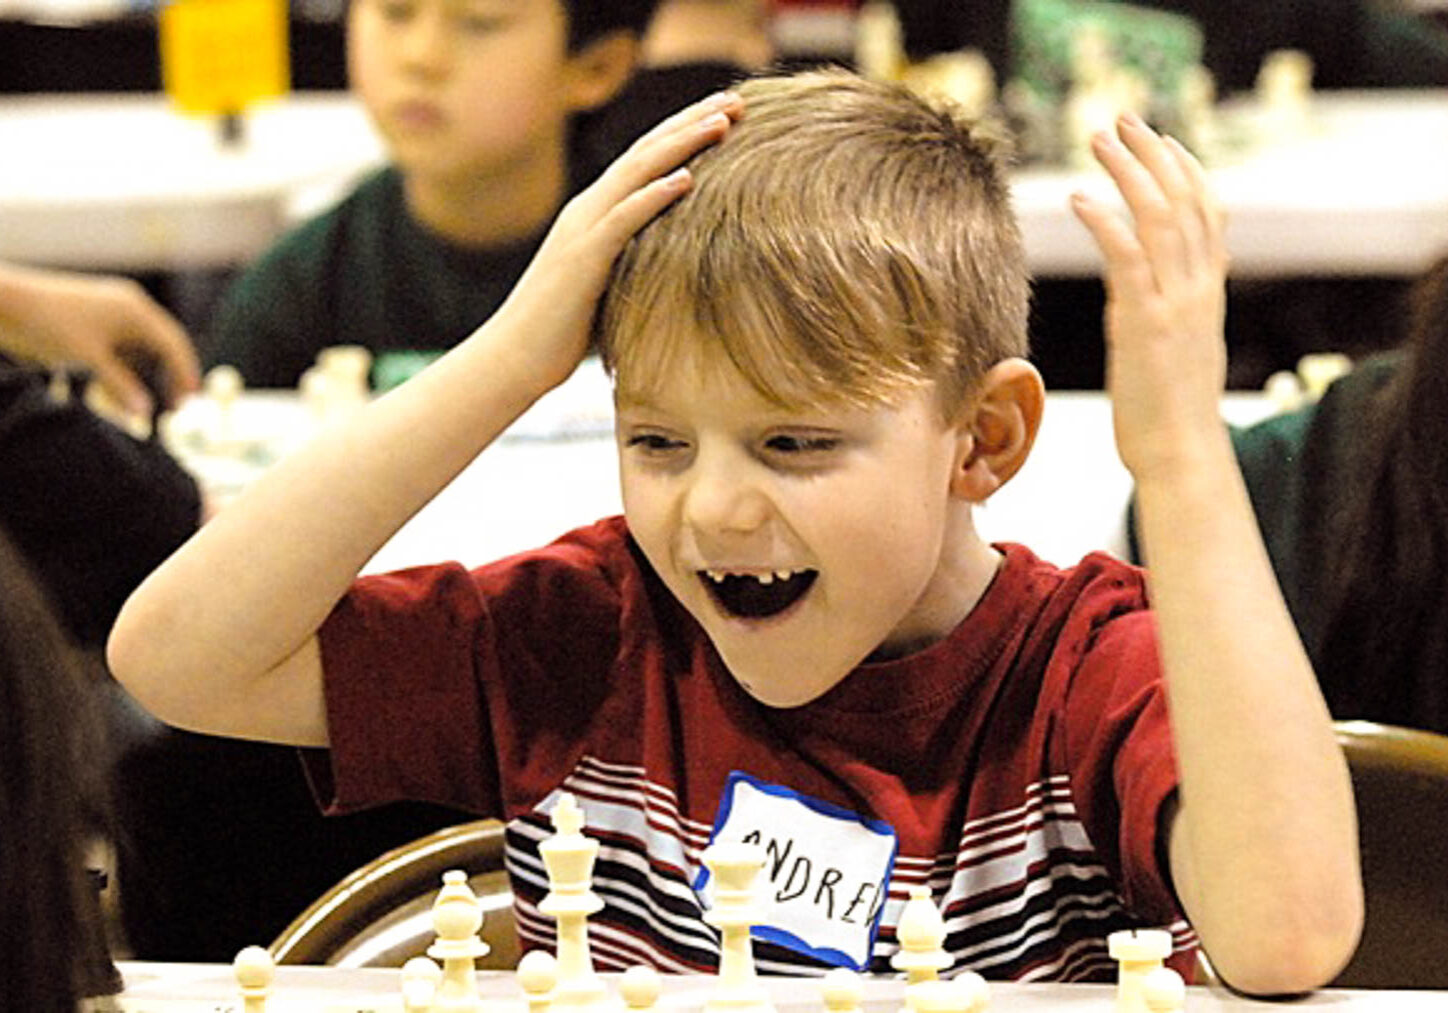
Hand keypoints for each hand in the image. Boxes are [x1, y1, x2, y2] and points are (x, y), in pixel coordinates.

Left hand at [0, 263, 200, 417]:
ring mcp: (113, 313)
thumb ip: (121, 386)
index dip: (185, 372)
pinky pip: (121, 349)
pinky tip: (111, 396)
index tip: (192, 398)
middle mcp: (130, 308)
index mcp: (135, 310)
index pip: (174, 344)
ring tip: (137, 406)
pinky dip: (122, 371)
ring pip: (141, 350)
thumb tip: (146, 414)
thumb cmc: (48, 325)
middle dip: (171, 375)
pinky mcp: (96, 323)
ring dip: (144, 377)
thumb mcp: (89, 359)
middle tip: (177, 405)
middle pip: (163, 346)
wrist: (7, 303)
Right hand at [489, 90, 743, 390]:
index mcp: (595, 214)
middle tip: (736, 100)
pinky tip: (685, 179)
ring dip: (682, 145)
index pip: (646, 160)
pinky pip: (622, 219)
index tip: (727, 113)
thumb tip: (676, 267)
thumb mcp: (609, 285)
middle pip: (647, 152)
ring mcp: (583, 231)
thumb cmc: (563, 332)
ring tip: (722, 123)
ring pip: (638, 174)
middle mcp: (588, 210)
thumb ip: (635, 262)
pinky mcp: (582, 259)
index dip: (685, 131)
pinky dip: (653, 195)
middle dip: (691, 122)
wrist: (512, 359)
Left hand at [1068, 114, 1228, 481]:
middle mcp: (1198, 290)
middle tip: (1122, 120)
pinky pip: (1127, 257)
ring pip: (1159, 217)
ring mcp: (1175, 303)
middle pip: (1185, 200)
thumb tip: (1151, 301)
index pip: (1208, 214)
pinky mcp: (1145, 322)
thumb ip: (1170, 315)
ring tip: (1098, 141)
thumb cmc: (1169, 416)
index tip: (1163, 140)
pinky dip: (1105, 222)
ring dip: (1127, 172)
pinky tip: (1080, 199)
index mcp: (1208, 294)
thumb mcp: (1178, 352)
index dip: (1187, 171)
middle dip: (1153, 154)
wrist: (1181, 455)